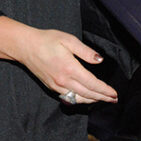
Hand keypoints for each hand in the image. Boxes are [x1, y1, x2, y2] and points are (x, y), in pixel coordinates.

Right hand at [0, 17, 117, 103]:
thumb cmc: (47, 40)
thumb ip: (86, 52)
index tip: (114, 93)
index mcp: (70, 68)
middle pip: (88, 94)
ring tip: (103, 99)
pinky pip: (69, 97)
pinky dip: (80, 99)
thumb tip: (99, 60)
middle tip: (114, 99)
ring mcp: (56, 86)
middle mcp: (64, 81)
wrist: (25, 46)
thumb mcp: (69, 40)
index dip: (105, 90)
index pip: (92, 84)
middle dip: (102, 98)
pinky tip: (86, 97)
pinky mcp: (51, 87)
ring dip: (92, 100)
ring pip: (78, 99)